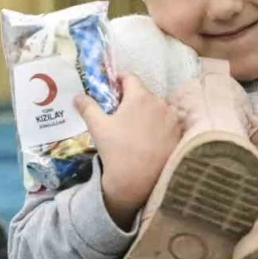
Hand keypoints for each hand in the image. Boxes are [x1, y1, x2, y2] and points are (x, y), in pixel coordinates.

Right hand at [74, 75, 182, 229]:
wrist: (139, 181)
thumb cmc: (117, 150)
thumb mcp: (98, 127)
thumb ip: (88, 107)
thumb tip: (77, 97)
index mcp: (140, 96)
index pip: (130, 77)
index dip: (119, 79)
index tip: (113, 85)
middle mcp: (160, 102)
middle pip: (144, 93)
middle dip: (132, 99)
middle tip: (120, 112)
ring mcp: (173, 119)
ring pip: (157, 108)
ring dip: (147, 112)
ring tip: (135, 128)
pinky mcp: (179, 134)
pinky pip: (167, 123)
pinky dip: (159, 126)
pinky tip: (149, 139)